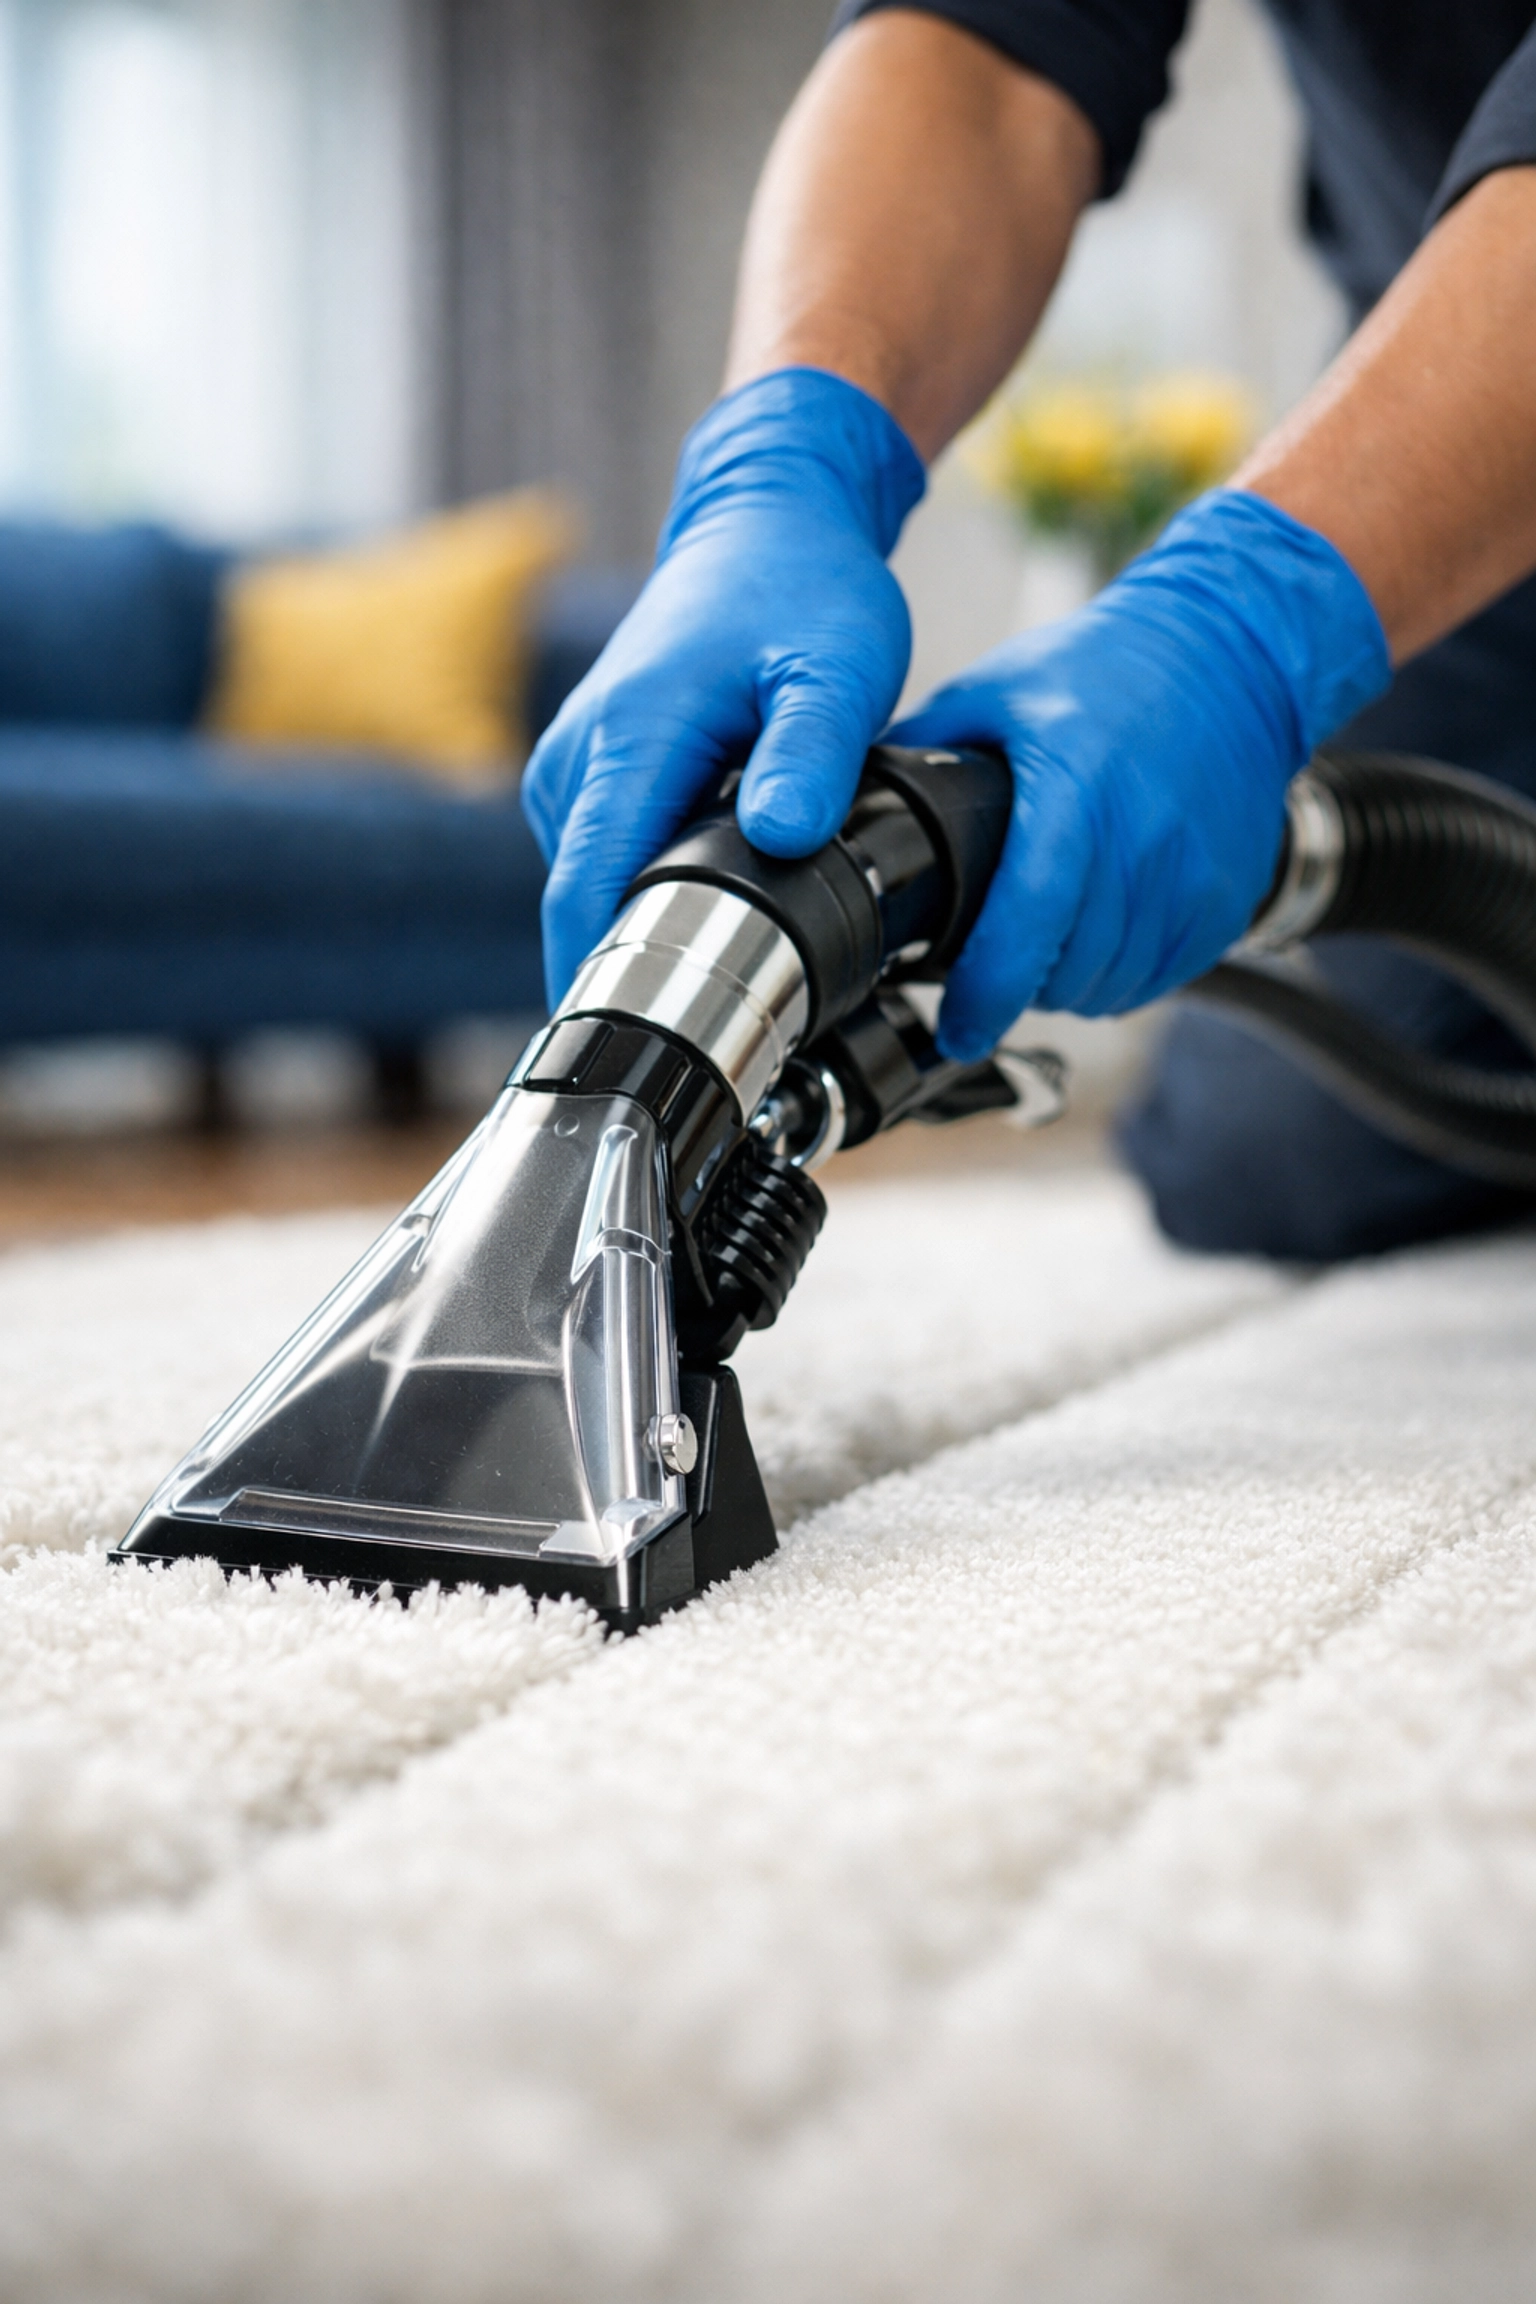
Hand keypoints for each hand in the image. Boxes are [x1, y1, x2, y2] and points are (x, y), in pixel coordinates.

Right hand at [523, 368, 923, 1004]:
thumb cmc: (804, 589)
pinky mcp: (589, 777)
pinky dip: (658, 893)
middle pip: (587, 910)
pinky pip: (610, 862)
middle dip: (646, 979)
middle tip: (730, 1043)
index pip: (588, 897)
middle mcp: (578, 761)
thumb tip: (779, 838)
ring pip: (598, 891)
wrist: (768, 520)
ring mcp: (574, 769)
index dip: (606, 988)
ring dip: (655, 934)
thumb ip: (812, 755)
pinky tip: (724, 912)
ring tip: (741, 976)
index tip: (641, 1062)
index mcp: (629, 743)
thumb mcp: (840, 669)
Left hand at [890, 491, 1390, 1059]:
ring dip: (1065, 983)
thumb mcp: (996, 692)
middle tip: (992, 959)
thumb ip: (923, 754)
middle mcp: (1142, 845)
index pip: (1024, 929)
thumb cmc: (1106, 670)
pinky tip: (1097, 933)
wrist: (1234, 655)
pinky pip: (1157, 979)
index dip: (983, 996)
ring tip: (1045, 941)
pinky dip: (1117, 974)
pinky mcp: (1225, 902)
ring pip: (1108, 987)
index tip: (956, 1027)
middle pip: (1063, 974)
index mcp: (1074, 794)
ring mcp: (1192, 880)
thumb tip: (849, 808)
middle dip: (1016, 983)